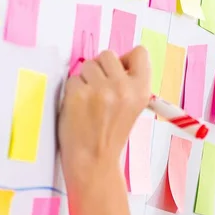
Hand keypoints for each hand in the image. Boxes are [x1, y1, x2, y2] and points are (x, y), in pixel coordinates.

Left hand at [58, 46, 150, 184]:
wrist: (94, 161)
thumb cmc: (111, 135)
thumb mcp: (133, 108)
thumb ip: (128, 83)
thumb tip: (115, 61)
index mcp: (142, 91)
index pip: (139, 53)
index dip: (125, 60)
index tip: (118, 72)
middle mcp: (124, 88)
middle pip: (108, 54)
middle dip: (101, 69)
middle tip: (101, 92)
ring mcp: (100, 90)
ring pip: (88, 64)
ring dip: (85, 79)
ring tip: (90, 102)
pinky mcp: (79, 94)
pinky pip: (72, 78)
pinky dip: (73, 91)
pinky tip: (79, 108)